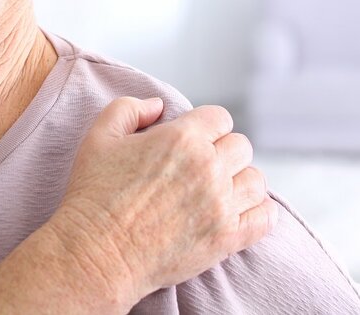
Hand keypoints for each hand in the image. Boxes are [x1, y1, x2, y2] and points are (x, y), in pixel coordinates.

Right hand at [53, 97, 278, 301]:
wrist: (96, 253)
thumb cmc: (94, 195)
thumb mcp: (99, 136)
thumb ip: (129, 108)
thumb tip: (158, 106)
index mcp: (181, 138)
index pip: (220, 117)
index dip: (206, 126)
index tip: (194, 140)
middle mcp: (208, 168)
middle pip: (241, 146)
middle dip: (222, 152)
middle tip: (200, 167)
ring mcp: (221, 204)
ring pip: (256, 180)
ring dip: (239, 181)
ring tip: (219, 190)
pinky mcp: (227, 238)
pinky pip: (265, 217)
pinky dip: (258, 212)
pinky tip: (238, 212)